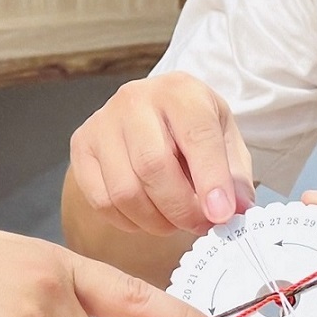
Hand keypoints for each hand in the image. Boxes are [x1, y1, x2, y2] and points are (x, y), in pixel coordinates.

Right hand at [69, 73, 255, 238]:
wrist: (151, 113)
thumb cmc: (192, 128)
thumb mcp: (225, 139)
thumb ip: (234, 176)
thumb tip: (236, 211)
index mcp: (180, 91)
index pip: (196, 135)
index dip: (211, 180)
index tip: (221, 215)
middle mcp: (135, 100)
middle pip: (153, 166)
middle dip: (181, 208)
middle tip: (200, 226)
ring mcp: (102, 123)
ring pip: (125, 190)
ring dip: (155, 221)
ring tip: (175, 222)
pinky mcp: (81, 146)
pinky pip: (101, 200)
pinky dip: (129, 221)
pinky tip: (147, 216)